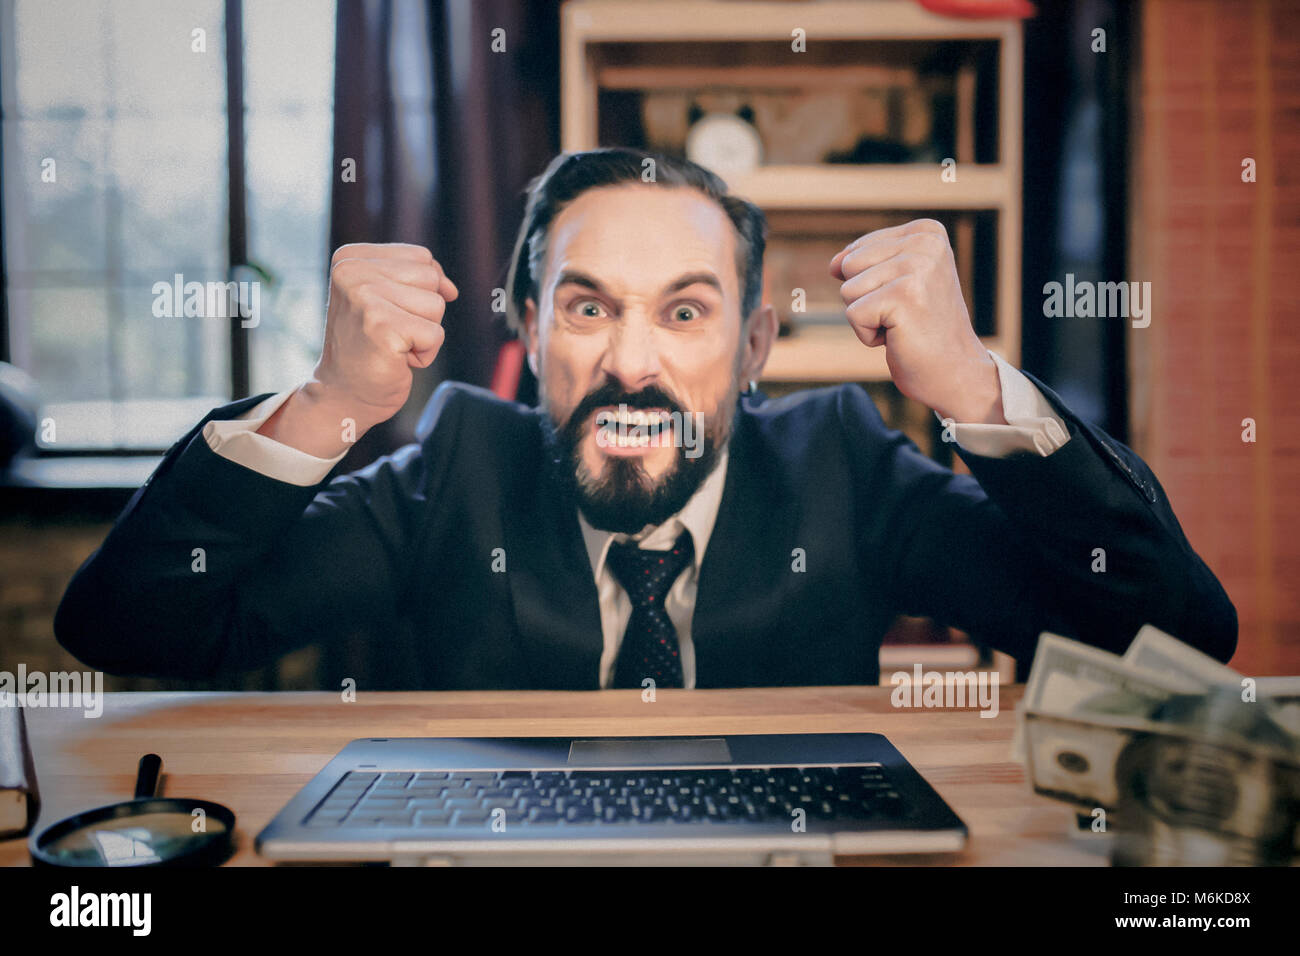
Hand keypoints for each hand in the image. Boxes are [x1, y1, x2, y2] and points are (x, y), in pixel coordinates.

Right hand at [313, 242, 457, 429]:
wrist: (343, 395)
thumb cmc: (368, 348)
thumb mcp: (386, 299)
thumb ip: (418, 280)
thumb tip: (451, 289)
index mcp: (350, 259)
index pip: (421, 258)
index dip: (421, 291)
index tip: (388, 314)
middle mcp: (352, 272)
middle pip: (431, 279)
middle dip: (423, 312)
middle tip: (390, 332)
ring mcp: (365, 298)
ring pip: (436, 305)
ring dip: (424, 333)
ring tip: (392, 345)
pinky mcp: (382, 327)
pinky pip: (436, 334)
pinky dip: (425, 354)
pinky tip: (396, 359)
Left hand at [830, 219, 1003, 424]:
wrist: (956, 372)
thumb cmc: (922, 329)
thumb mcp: (895, 283)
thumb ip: (863, 264)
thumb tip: (834, 264)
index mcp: (926, 232)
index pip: (858, 250)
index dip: (871, 284)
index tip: (908, 299)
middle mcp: (925, 243)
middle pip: (849, 266)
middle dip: (866, 299)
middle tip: (904, 314)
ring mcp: (917, 268)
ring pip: (847, 290)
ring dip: (867, 317)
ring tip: (903, 325)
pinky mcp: (904, 296)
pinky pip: (853, 315)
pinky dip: (868, 335)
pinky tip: (899, 337)